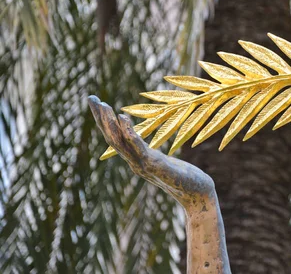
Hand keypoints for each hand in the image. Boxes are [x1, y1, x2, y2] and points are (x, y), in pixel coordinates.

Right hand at [88, 96, 215, 206]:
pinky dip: (128, 132)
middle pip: (111, 139)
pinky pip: (137, 147)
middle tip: (91, 98)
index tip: (95, 102)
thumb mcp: (163, 164)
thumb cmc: (185, 178)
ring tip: (103, 106)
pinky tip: (122, 117)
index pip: (114, 139)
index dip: (103, 121)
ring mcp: (143, 165)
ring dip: (110, 124)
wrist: (198, 195)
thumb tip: (144, 148)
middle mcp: (135, 163)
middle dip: (101, 118)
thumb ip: (151, 156)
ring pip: (120, 143)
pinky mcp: (155, 166)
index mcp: (136, 160)